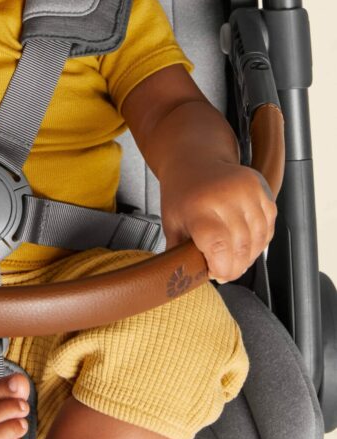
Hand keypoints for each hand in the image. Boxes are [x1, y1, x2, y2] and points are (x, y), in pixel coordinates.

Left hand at [159, 154, 276, 283]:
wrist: (194, 157)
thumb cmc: (181, 192)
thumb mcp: (171, 222)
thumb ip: (179, 253)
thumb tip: (184, 281)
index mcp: (199, 205)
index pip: (218, 247)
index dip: (220, 268)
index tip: (213, 272)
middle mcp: (225, 196)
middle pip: (240, 248)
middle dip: (233, 267)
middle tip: (223, 270)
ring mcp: (247, 191)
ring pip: (257, 241)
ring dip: (248, 257)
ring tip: (233, 257)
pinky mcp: (261, 189)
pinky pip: (268, 227)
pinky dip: (259, 240)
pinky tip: (244, 241)